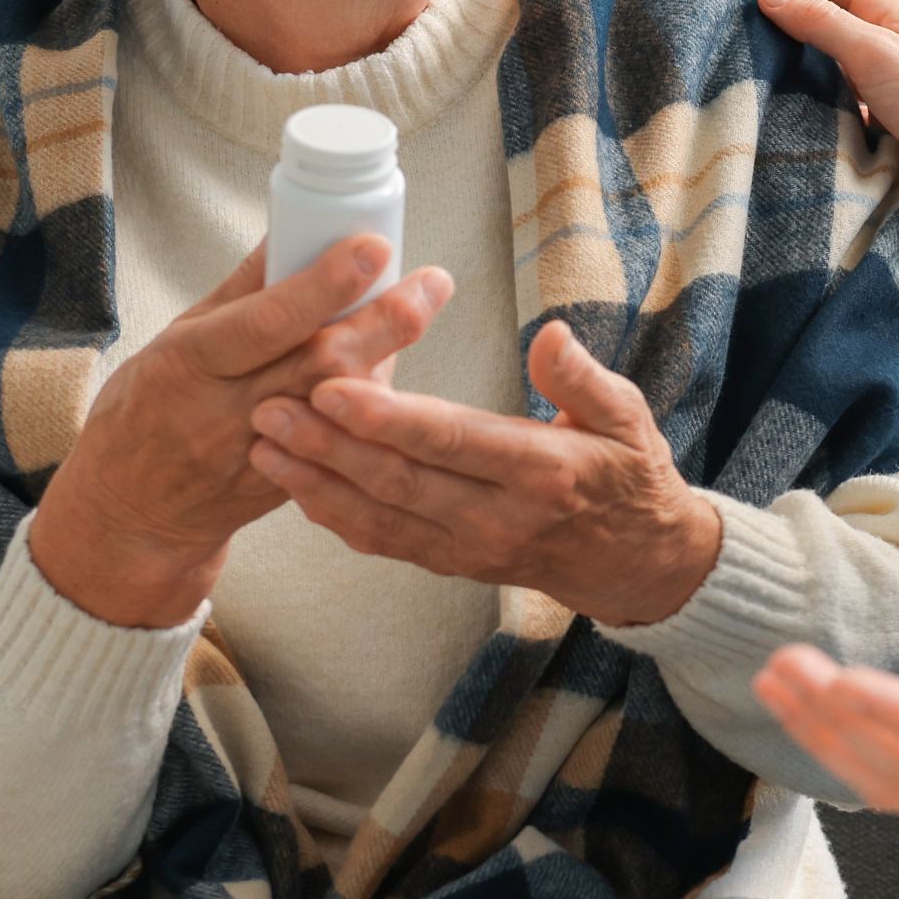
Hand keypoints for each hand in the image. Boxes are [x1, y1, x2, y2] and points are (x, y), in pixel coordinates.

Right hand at [29, 235, 450, 631]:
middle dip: (384, 322)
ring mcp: (257, 459)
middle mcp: (224, 414)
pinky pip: (339, 444)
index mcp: (190, 365)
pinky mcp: (283, 491)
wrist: (128, 515)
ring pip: (339, 408)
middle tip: (432, 282)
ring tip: (419, 305)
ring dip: (386, 358)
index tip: (373, 248)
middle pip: (319, 367)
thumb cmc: (147, 410)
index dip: (324, 286)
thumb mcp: (174, 340)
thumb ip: (240, 291)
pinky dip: (369, 401)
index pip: (267, 323)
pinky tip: (388, 364)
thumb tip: (292, 227)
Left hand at [249, 318, 722, 625]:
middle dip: (328, 445)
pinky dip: (336, 517)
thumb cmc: (628, 474)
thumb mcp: (628, 416)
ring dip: (317, 482)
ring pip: (380, 517)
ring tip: (264, 444)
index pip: (451, 442)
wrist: (634, 562)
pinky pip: (384, 543)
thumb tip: (549, 335)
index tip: (334, 386)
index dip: (388, 418)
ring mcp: (468, 548)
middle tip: (272, 407)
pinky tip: (297, 486)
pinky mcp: (450, 563)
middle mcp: (496, 518)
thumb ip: (582, 377)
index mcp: (540, 472)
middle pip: (399, 482)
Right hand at [728, 0, 898, 235]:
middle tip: (721, 4)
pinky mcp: (879, 131)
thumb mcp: (881, 56)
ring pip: (821, 64)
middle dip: (774, 3)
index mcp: (890, 13)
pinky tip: (771, 117)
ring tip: (733, 59)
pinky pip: (829, 110)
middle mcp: (884, 45)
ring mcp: (882, 89)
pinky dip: (800, 108)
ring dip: (783, 59)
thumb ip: (825, 25)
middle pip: (820, 12)